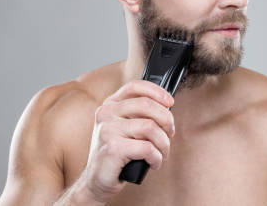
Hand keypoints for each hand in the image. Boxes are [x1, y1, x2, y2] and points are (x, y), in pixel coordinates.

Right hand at [79, 80, 175, 202]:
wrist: (97, 181)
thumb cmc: (117, 154)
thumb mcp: (126, 128)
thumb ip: (140, 114)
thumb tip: (167, 107)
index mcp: (110, 105)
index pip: (135, 86)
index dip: (157, 91)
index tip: (170, 103)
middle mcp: (106, 114)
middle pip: (147, 105)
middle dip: (167, 120)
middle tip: (169, 133)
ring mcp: (107, 130)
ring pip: (150, 128)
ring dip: (164, 143)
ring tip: (162, 153)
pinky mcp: (112, 149)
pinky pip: (147, 148)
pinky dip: (157, 158)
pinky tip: (154, 163)